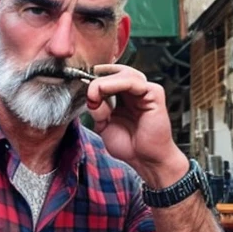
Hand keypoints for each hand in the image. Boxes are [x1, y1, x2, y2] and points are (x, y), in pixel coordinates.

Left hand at [85, 64, 187, 186]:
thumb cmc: (129, 145)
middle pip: (116, 71)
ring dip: (104, 81)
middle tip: (86, 91)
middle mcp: (135, 91)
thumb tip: (90, 95)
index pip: (108, 77)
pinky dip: (116, 83)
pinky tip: (103, 92)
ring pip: (124, 73)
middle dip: (97, 78)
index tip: (78, 85)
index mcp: (123, 96)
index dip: (93, 79)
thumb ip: (97, 110)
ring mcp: (146, 91)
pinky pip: (134, 82)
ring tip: (93, 94)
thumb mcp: (104, 126)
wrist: (146, 160)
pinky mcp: (154, 94)